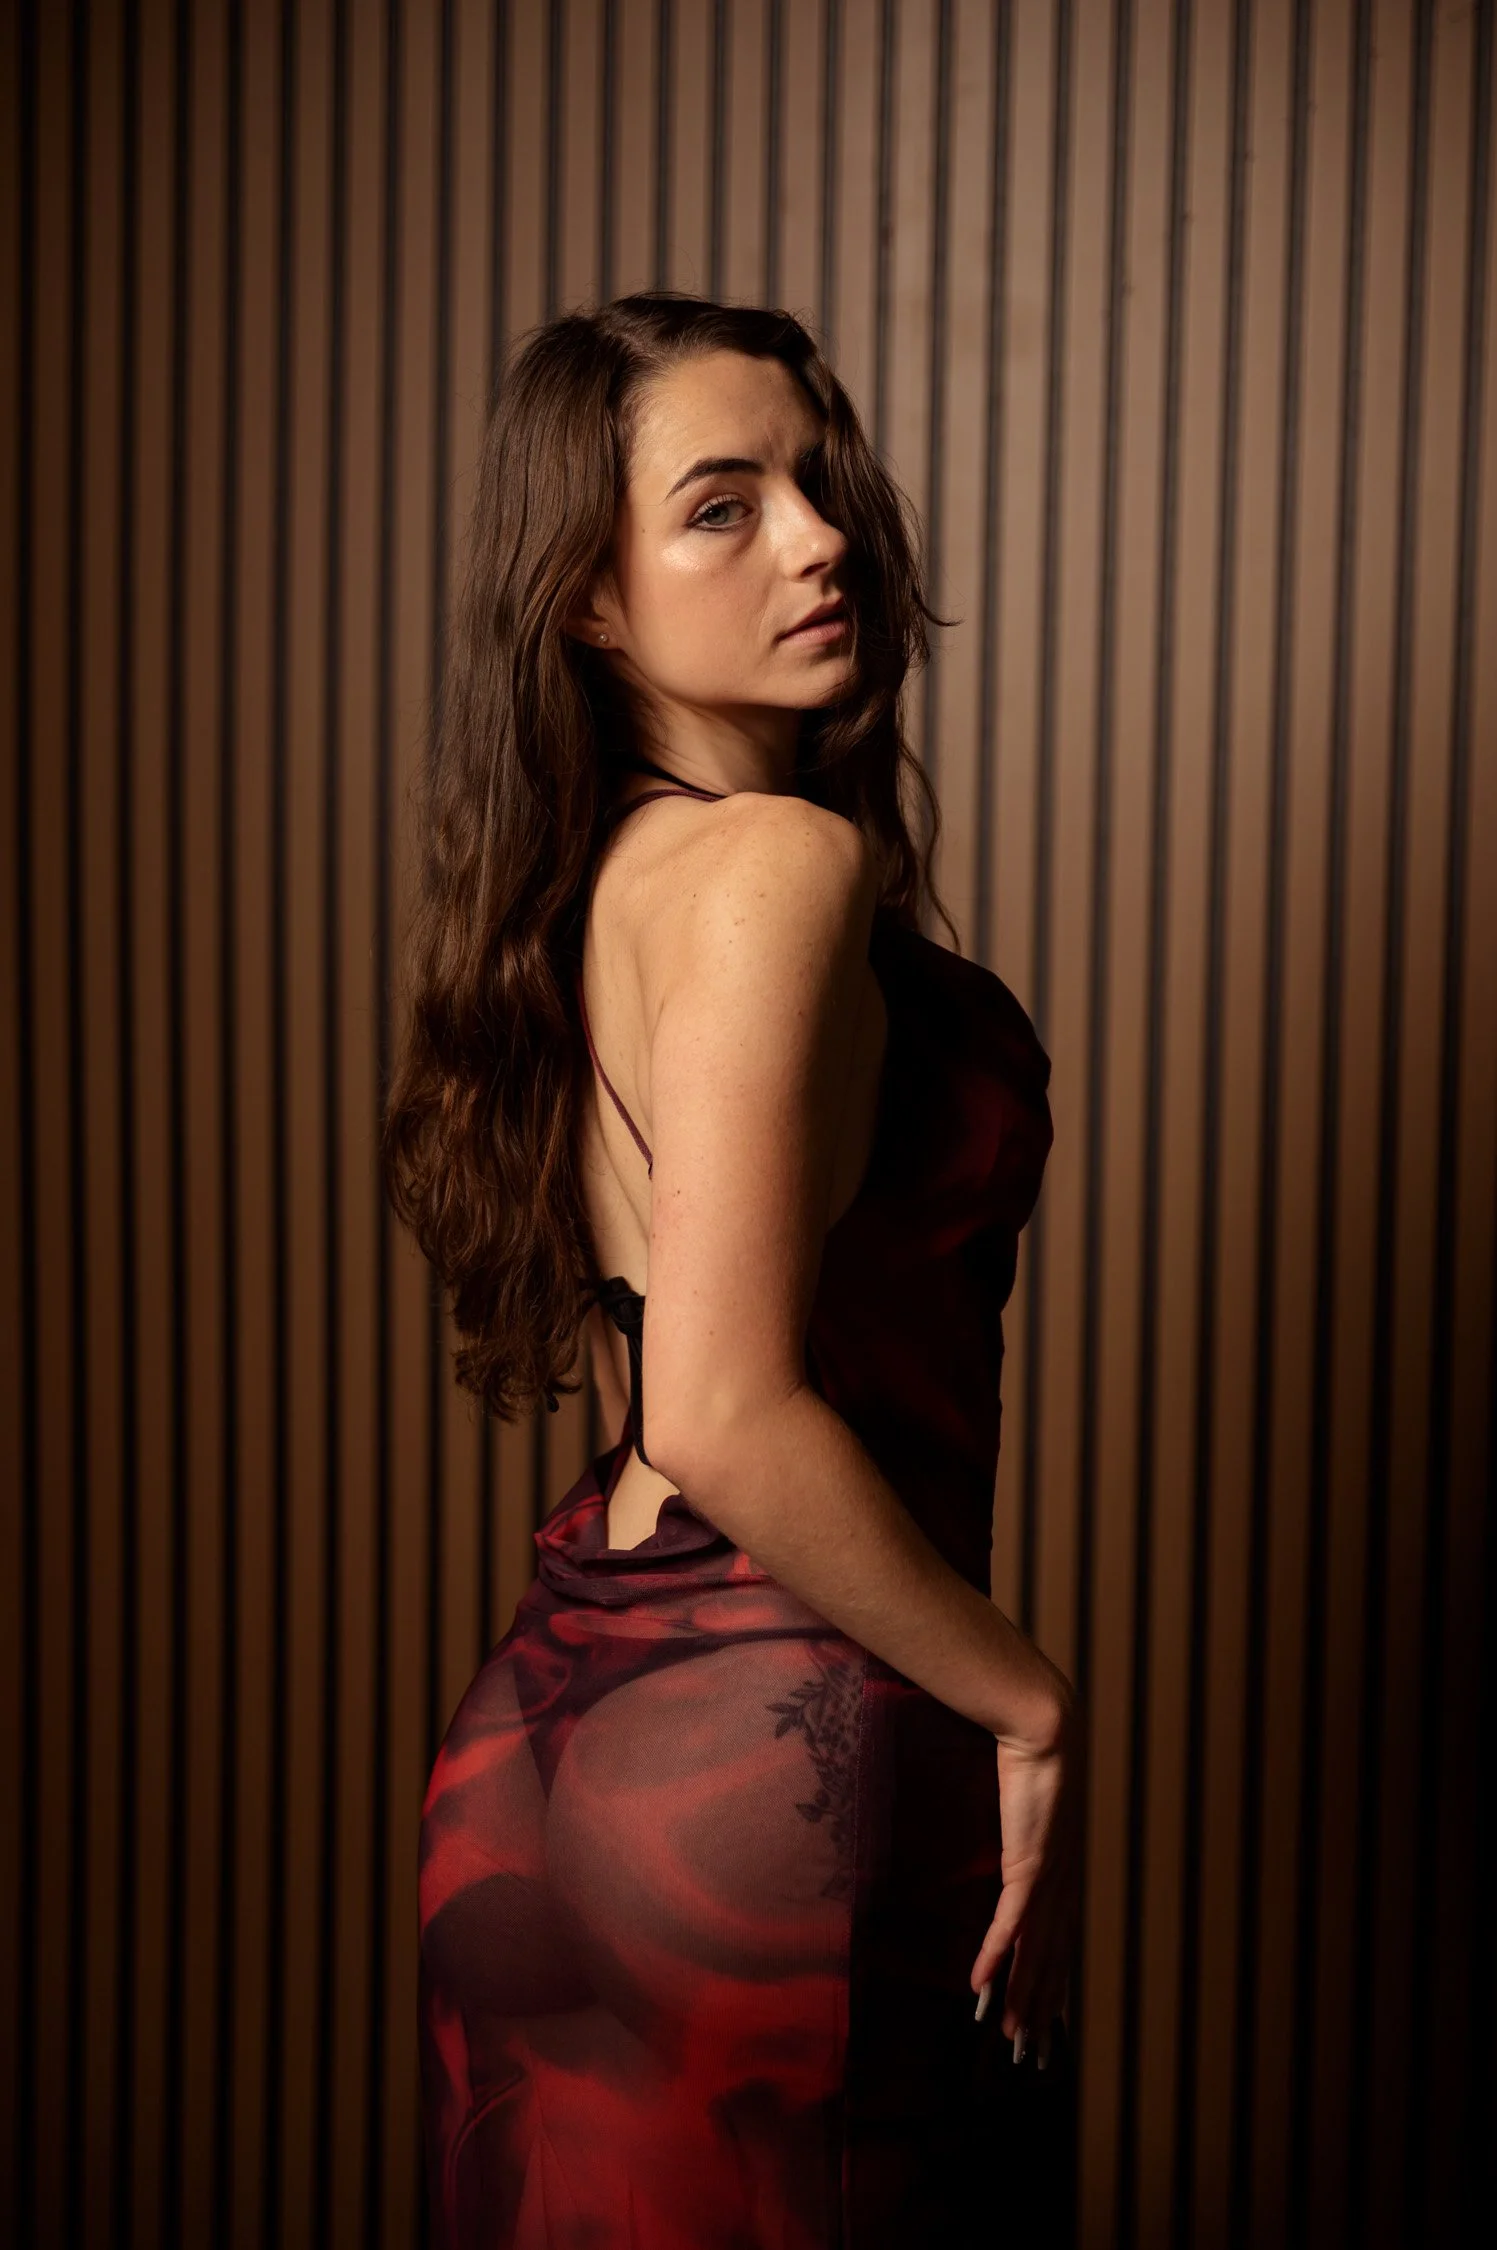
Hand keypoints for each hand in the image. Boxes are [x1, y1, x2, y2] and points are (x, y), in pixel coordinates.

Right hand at [970, 1687, 1083, 2059]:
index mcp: (1063, 1869)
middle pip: (1051, 1957)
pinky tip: (981, 1983)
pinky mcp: (1030, 1864)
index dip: (1051, 1981)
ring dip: (1019, 1996)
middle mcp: (1062, 1881)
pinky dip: (995, 1956)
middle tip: (1027, 2049)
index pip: (1058, 1939)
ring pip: (1035, 1951)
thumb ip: (1020, 1817)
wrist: (1045, 1725)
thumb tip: (1006, 1818)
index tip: (1045, 2017)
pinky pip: (1010, 1922)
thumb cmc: (1035, 1751)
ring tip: (1009, 2035)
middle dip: (1039, 2005)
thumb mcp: (1028, 1795)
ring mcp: (1049, 1876)